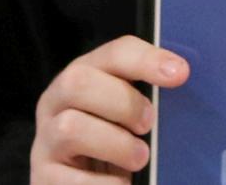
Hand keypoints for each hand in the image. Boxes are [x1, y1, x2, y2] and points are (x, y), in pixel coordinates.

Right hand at [34, 36, 187, 179]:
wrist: (77, 183)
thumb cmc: (110, 144)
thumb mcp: (124, 115)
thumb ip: (143, 97)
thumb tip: (180, 79)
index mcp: (80, 77)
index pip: (113, 53)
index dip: (146, 59)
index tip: (180, 74)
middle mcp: (56, 103)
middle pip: (78, 81)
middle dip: (124, 103)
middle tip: (148, 125)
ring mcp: (45, 140)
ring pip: (70, 127)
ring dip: (116, 144)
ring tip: (139, 158)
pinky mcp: (44, 177)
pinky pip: (73, 179)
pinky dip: (106, 183)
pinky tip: (121, 182)